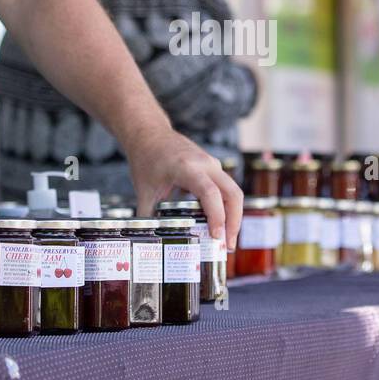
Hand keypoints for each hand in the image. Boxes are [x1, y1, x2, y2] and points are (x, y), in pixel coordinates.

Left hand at [127, 129, 242, 248]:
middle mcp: (205, 164)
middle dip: (234, 222)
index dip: (217, 216)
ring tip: (225, 240)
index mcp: (187, 168)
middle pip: (233, 194)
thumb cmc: (146, 159)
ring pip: (234, 191)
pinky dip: (227, 207)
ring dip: (234, 216)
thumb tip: (147, 242)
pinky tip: (219, 224)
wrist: (150, 133)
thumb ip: (147, 217)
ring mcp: (212, 164)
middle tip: (227, 246)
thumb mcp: (144, 190)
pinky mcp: (213, 167)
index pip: (210, 193)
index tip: (216, 237)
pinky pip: (227, 188)